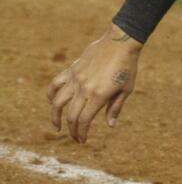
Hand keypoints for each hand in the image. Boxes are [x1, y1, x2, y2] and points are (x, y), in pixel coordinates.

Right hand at [47, 23, 142, 142]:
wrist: (120, 43)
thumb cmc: (127, 67)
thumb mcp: (126, 90)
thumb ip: (115, 108)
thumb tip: (110, 126)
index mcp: (99, 95)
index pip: (84, 120)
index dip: (81, 133)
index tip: (82, 141)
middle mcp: (84, 88)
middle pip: (71, 115)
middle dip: (72, 130)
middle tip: (75, 137)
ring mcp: (75, 79)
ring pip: (57, 102)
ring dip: (55, 116)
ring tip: (58, 125)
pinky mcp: (71, 70)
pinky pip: (55, 84)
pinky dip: (51, 94)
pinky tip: (52, 102)